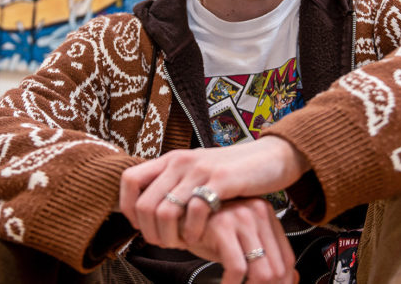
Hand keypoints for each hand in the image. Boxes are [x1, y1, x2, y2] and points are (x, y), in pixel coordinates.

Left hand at [119, 135, 308, 247]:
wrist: (272, 157)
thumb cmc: (234, 172)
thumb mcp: (198, 173)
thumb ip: (176, 185)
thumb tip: (149, 210)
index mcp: (172, 159)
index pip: (128, 180)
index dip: (127, 208)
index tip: (141, 226)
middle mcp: (181, 161)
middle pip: (143, 204)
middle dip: (149, 233)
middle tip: (164, 244)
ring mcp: (200, 169)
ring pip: (165, 211)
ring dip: (169, 237)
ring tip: (181, 244)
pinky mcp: (220, 180)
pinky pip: (194, 211)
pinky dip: (193, 232)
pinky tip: (201, 238)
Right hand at [185, 198, 298, 283]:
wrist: (176, 212)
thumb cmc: (208, 229)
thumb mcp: (240, 244)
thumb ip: (265, 258)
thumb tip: (294, 280)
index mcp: (266, 215)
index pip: (287, 259)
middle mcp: (257, 212)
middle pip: (277, 269)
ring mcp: (241, 217)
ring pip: (262, 272)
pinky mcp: (223, 226)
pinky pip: (237, 268)